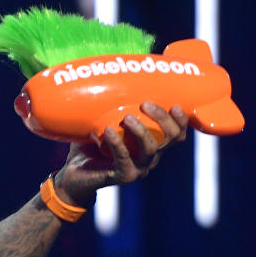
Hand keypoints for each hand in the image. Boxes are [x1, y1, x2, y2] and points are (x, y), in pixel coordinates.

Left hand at [54, 102, 187, 206]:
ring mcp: (139, 168)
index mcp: (152, 144)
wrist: (74, 174)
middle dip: (163, 118)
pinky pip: (124, 158)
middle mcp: (150, 157)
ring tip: (127, 117)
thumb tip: (113, 79)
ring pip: (151, 148)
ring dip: (142, 130)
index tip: (175, 104)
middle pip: (172, 138)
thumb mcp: (105, 122)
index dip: (181, 120)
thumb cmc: (91, 145)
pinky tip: (109, 130)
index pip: (177, 133)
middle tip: (146, 103)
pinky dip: (117, 143)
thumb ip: (114, 106)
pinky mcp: (123, 176)